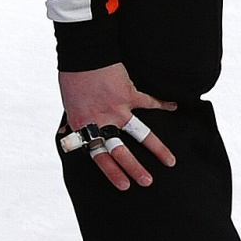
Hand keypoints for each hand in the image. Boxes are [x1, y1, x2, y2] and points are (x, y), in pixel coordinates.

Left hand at [57, 62, 175, 190]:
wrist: (82, 55)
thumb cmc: (72, 81)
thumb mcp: (67, 106)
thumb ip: (72, 121)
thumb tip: (64, 134)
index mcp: (84, 125)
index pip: (98, 155)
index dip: (111, 171)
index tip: (124, 186)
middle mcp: (101, 120)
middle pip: (120, 150)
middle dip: (134, 168)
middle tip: (147, 182)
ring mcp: (117, 108)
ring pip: (141, 133)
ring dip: (157, 148)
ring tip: (170, 162)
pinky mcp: (129, 93)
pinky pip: (150, 101)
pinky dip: (164, 104)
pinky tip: (175, 107)